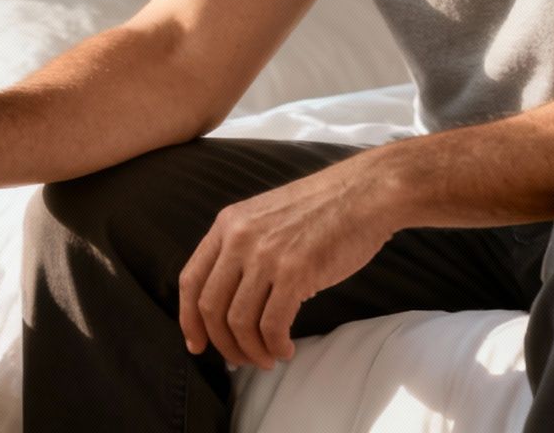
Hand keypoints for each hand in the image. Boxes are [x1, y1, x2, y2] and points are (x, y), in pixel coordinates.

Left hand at [177, 158, 393, 370]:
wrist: (365, 193)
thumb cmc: (322, 209)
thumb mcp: (265, 216)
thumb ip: (244, 249)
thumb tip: (233, 302)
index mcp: (227, 224)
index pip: (191, 280)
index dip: (188, 319)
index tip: (197, 344)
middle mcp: (240, 239)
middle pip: (211, 307)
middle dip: (222, 343)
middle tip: (240, 360)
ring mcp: (266, 255)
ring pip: (239, 321)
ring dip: (251, 350)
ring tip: (268, 358)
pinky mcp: (295, 272)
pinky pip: (272, 325)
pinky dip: (275, 346)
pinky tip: (286, 349)